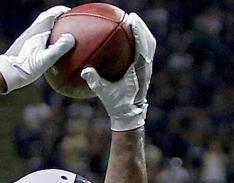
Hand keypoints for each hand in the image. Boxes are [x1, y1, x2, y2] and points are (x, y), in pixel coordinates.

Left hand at [0, 6, 75, 93]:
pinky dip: (45, 36)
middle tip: (68, 20)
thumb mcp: (45, 60)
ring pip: (40, 27)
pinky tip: (48, 47)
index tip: (71, 12)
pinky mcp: (22, 47)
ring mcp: (25, 39)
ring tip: (61, 33)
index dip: (62, 11)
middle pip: (45, 18)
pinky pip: (37, 36)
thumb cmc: (25, 68)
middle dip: (57, 16)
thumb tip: (71, 37)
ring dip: (51, 26)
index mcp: (37, 31)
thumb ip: (59, 48)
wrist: (3, 74)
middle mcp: (31, 32)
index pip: (51, 14)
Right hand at [81, 13, 155, 130]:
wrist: (129, 114)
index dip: (138, 32)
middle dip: (141, 28)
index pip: (142, 47)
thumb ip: (95, 81)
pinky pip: (144, 52)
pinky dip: (139, 42)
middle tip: (131, 17)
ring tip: (133, 23)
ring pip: (149, 46)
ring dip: (142, 33)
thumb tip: (85, 71)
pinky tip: (128, 38)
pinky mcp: (144, 70)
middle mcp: (146, 67)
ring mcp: (146, 68)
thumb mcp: (104, 93)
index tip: (132, 21)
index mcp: (138, 71)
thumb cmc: (117, 104)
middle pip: (149, 42)